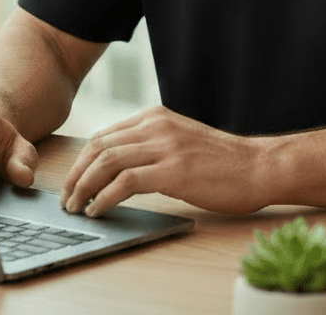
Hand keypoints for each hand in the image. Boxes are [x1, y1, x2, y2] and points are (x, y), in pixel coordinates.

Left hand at [60, 106, 265, 216]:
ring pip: (107, 161)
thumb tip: (117, 168)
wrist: (258, 166)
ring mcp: (166, 146)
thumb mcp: (182, 141)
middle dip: (75, 175)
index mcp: (157, 117)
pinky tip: (99, 209)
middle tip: (66, 199)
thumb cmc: (223, 161)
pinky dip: (105, 197)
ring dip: (84, 187)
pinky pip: (125, 181)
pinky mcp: (174, 170)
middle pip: (99, 146)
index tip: (73, 183)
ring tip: (76, 207)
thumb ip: (152, 145)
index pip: (104, 135)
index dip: (81, 161)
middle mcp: (158, 126)